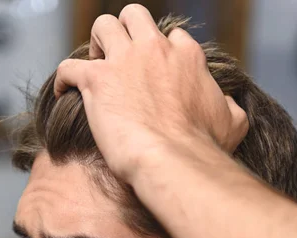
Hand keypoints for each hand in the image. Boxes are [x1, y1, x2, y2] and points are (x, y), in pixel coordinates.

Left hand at [54, 4, 248, 182]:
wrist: (173, 161)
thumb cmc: (203, 148)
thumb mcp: (232, 123)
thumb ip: (229, 106)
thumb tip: (227, 105)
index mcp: (185, 56)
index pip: (171, 37)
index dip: (160, 53)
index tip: (153, 73)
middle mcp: (154, 50)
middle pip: (134, 17)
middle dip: (125, 32)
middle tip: (121, 60)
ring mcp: (123, 62)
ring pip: (102, 26)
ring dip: (96, 42)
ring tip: (96, 65)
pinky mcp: (97, 81)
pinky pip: (69, 67)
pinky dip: (64, 78)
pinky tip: (64, 91)